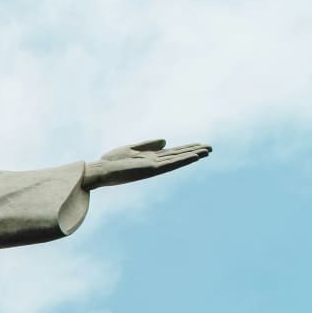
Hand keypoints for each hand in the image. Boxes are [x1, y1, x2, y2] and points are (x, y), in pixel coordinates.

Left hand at [82, 139, 211, 189]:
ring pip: (177, 160)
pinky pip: (170, 164)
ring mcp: (154, 166)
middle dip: (194, 152)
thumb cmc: (111, 162)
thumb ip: (147, 145)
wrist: (100, 171)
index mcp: (150, 158)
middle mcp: (154, 163)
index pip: (172, 153)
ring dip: (192, 155)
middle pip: (178, 156)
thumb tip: (165, 141)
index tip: (201, 145)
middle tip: (211, 148)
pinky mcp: (150, 169)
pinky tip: (193, 156)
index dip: (187, 149)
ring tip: (207, 151)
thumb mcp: (130, 148)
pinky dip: (182, 160)